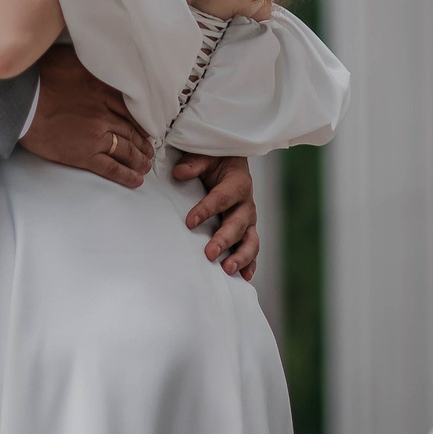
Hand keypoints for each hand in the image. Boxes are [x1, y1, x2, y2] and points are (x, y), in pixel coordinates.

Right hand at [19, 44, 153, 187]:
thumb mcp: (72, 59)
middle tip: (151, 148)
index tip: (148, 125)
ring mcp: (96, 136)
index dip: (142, 119)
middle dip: (143, 141)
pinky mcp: (84, 155)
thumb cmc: (40, 76)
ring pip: (126, 149)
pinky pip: (111, 167)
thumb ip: (91, 63)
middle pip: (131, 130)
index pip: (132, 107)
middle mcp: (105, 114)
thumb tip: (103, 57)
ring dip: (139, 158)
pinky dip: (126, 175)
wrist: (22, 101)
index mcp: (104, 90)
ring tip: (146, 164)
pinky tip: (136, 180)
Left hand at [176, 152, 260, 278]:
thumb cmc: (217, 160)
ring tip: (227, 269)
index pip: (221, 198)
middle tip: (209, 254)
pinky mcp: (247, 231)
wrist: (233, 163)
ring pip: (251, 240)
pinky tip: (244, 278)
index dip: (206, 210)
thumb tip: (179, 173)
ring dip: (241, 256)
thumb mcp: (206, 156)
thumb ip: (194, 163)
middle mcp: (246, 204)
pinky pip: (252, 249)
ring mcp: (249, 220)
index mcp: (238, 183)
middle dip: (224, 240)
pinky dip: (250, 264)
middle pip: (238, 224)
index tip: (189, 222)